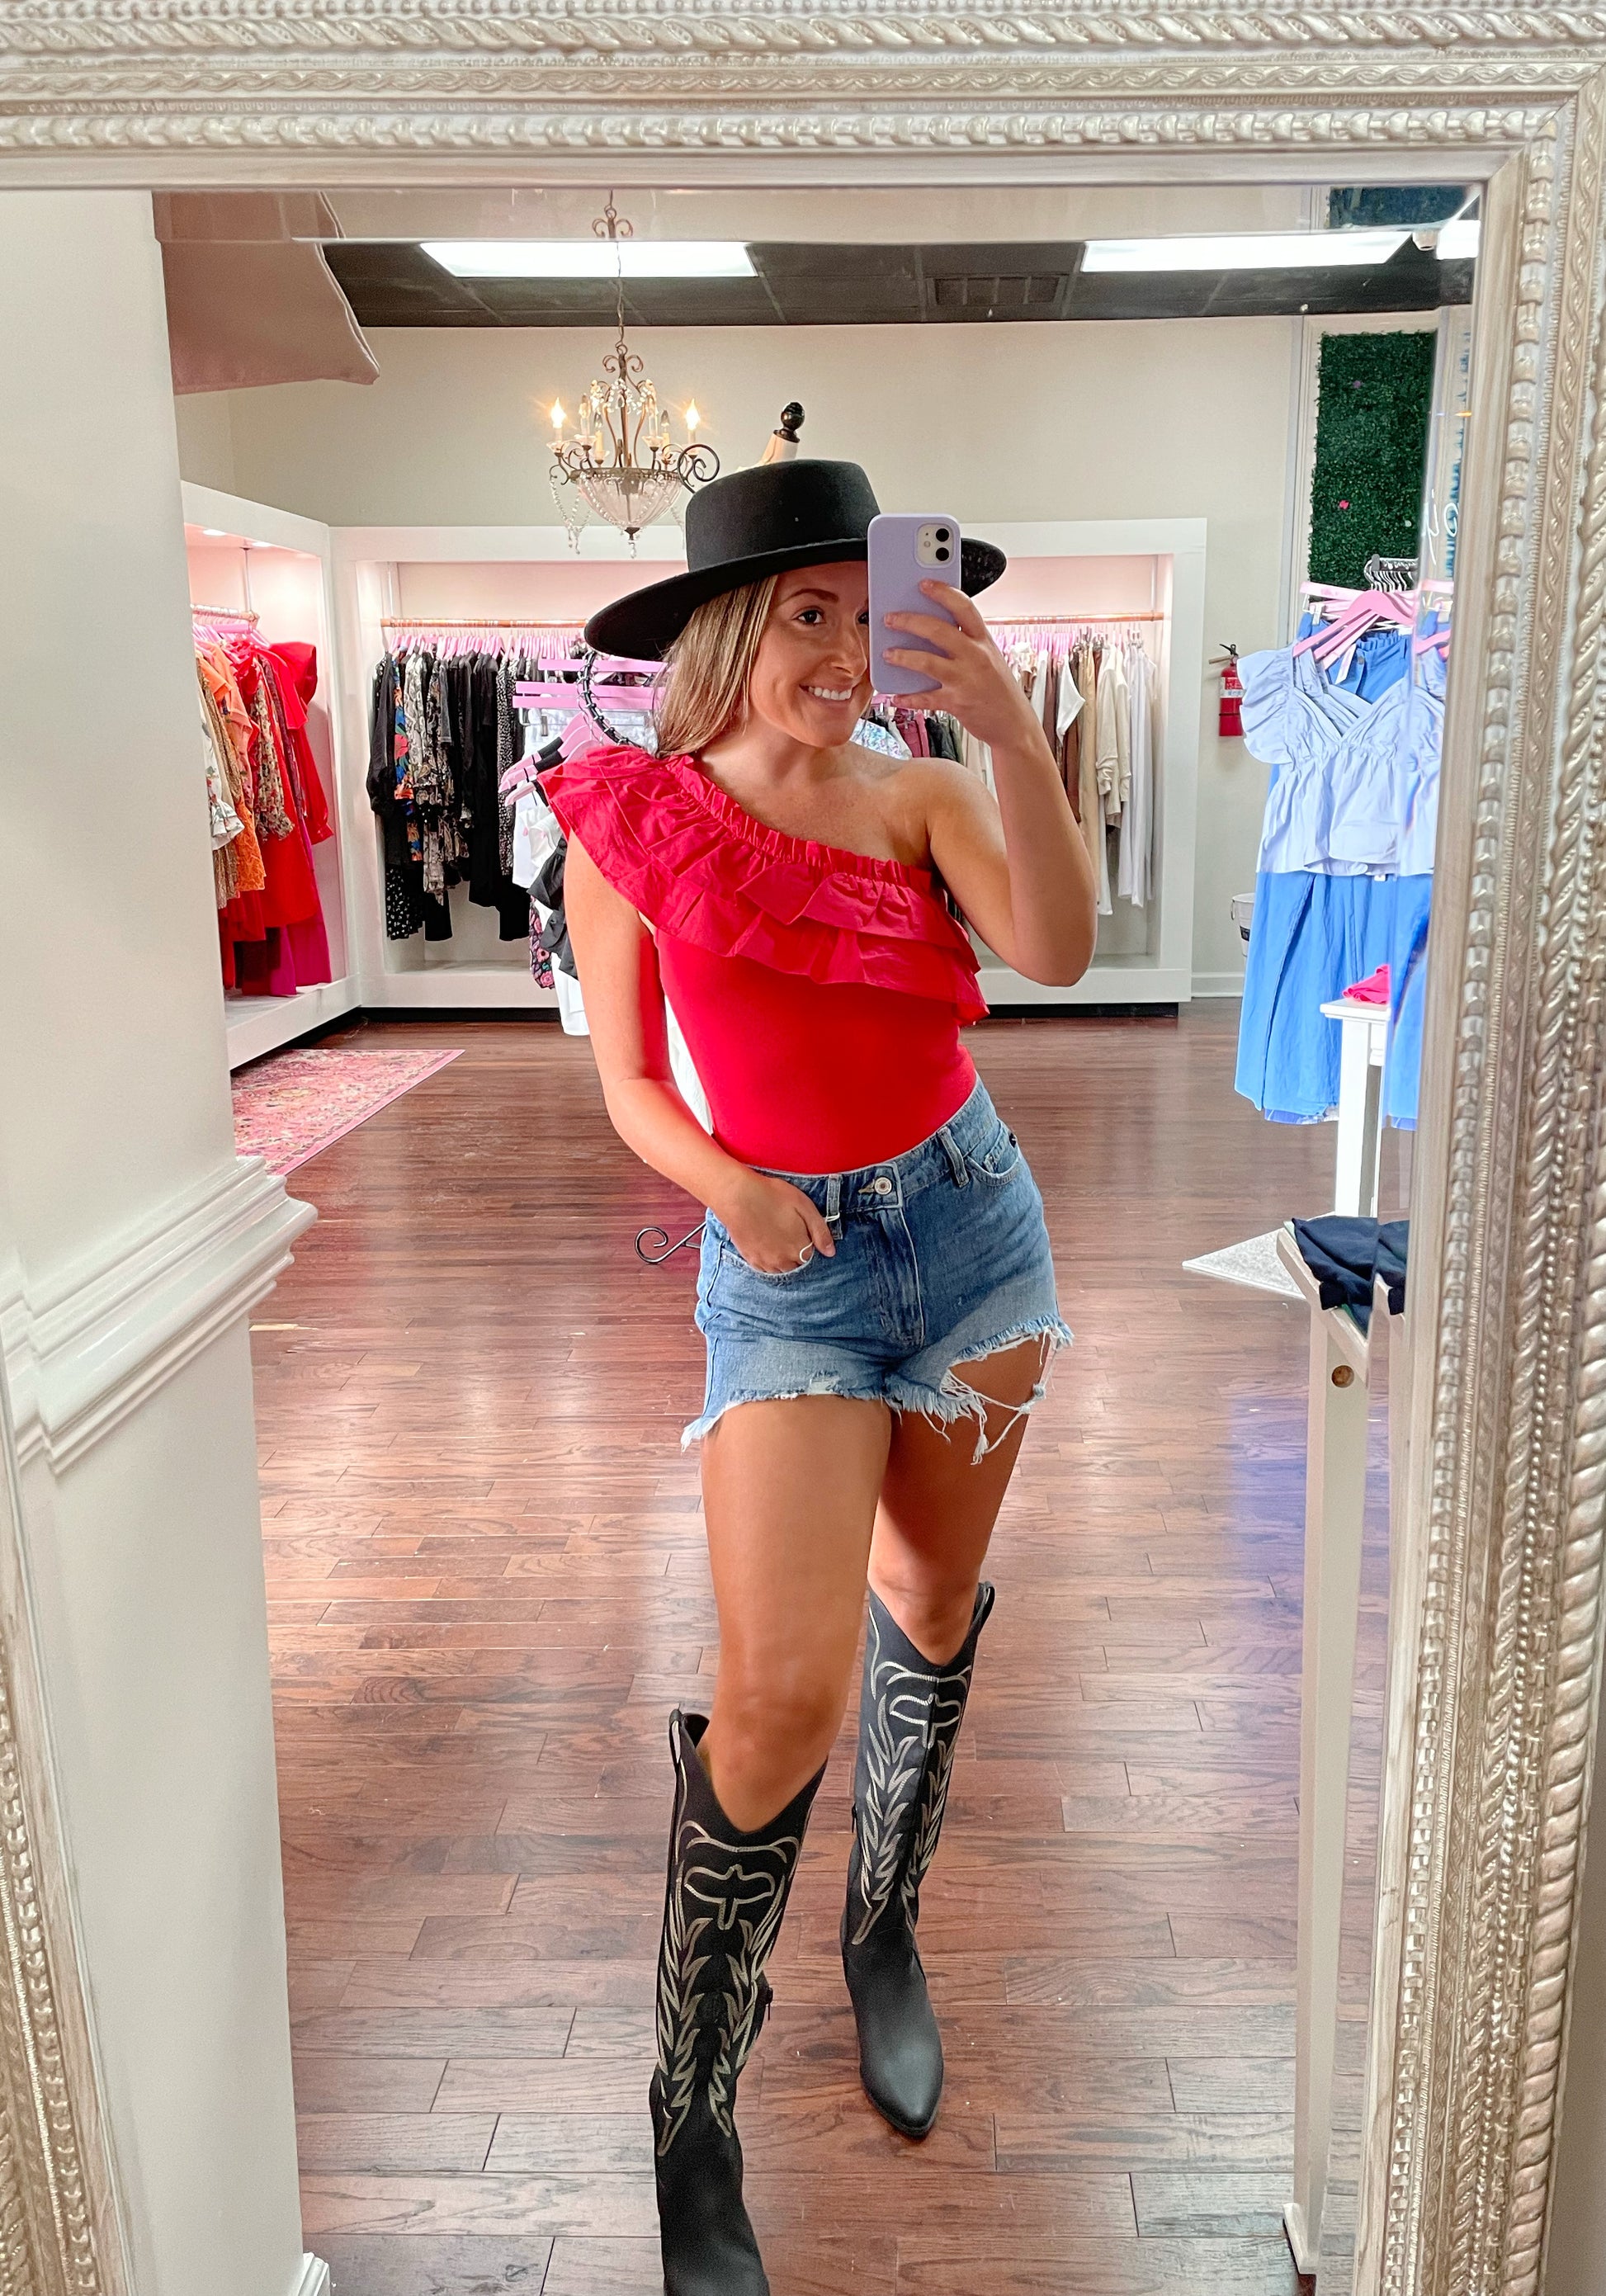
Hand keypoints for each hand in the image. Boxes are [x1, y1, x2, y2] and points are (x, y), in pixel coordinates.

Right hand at [715, 1169, 836, 1275]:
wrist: (737, 1196)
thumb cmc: (772, 1196)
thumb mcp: (804, 1206)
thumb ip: (820, 1231)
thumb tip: (830, 1252)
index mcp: (799, 1249)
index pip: (810, 1255)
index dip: (807, 1242)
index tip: (800, 1229)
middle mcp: (784, 1261)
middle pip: (796, 1265)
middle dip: (796, 1252)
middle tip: (787, 1232)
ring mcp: (766, 1262)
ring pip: (781, 1269)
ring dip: (783, 1259)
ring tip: (777, 1238)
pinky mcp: (751, 1259)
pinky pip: (765, 1269)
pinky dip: (769, 1261)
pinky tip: (766, 1245)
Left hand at [882, 581, 1045, 752]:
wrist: (1014, 724)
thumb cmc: (998, 689)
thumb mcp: (989, 658)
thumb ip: (966, 644)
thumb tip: (930, 630)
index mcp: (984, 640)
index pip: (964, 607)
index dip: (943, 592)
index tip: (923, 583)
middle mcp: (976, 656)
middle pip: (938, 630)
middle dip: (910, 621)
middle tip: (890, 618)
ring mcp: (966, 679)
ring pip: (927, 662)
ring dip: (902, 656)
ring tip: (887, 654)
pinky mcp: (957, 702)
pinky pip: (925, 698)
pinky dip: (908, 697)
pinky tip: (896, 696)